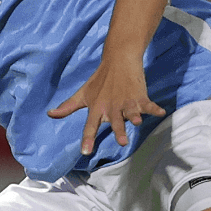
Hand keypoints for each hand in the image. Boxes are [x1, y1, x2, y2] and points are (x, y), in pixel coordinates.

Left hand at [48, 57, 166, 154]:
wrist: (118, 59)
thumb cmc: (99, 80)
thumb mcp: (83, 94)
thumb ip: (67, 106)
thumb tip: (50, 114)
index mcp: (96, 108)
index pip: (90, 125)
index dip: (88, 138)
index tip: (85, 151)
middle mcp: (111, 107)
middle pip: (115, 122)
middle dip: (119, 131)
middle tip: (122, 142)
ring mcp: (125, 101)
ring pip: (131, 112)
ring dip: (135, 117)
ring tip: (138, 122)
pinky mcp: (139, 96)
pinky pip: (147, 104)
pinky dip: (154, 108)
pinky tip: (161, 112)